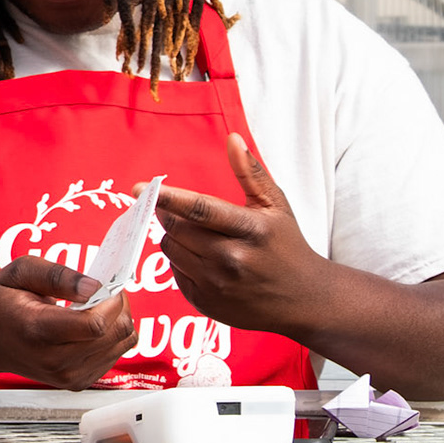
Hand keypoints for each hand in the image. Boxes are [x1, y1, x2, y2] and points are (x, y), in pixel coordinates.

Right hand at [0, 257, 135, 389]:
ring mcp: (67, 376)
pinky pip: (115, 355)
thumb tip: (94, 286)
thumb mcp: (20, 272)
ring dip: (117, 320)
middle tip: (100, 291)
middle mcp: (54, 361)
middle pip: (115, 334)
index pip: (95, 324)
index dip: (111, 299)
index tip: (104, 283)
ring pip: (122, 344)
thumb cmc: (1, 302)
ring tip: (92, 307)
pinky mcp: (76, 382)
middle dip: (118, 305)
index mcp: (38, 331)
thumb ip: (57, 275)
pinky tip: (87, 326)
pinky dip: (110, 336)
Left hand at [141, 134, 330, 334]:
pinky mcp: (205, 303)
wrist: (304, 301)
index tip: (138, 188)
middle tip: (176, 210)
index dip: (168, 198)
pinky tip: (203, 260)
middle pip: (178, 230)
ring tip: (199, 236)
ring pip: (171, 250)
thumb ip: (250, 172)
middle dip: (170, 215)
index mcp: (251, 230)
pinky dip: (181, 260)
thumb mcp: (276, 206)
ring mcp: (217, 285)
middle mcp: (233, 260)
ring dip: (175, 237)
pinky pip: (174, 271)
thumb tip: (233, 139)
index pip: (201, 210)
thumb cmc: (287, 246)